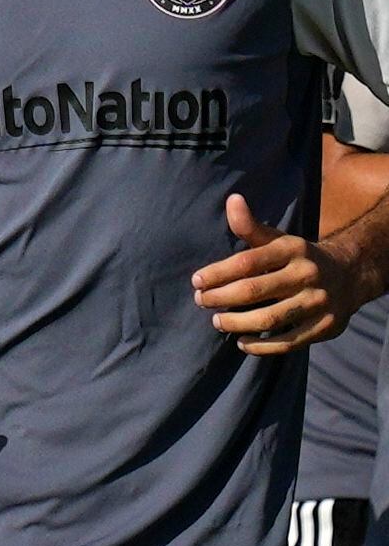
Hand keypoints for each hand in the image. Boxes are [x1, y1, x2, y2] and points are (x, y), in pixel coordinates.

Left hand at [192, 193, 370, 353]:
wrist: (349, 276)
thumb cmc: (297, 259)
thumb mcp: (278, 240)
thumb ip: (251, 226)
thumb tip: (232, 199)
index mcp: (292, 250)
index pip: (246, 262)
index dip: (217, 273)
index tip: (196, 281)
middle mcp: (306, 274)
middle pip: (253, 291)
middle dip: (220, 298)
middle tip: (201, 301)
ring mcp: (318, 302)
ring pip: (268, 319)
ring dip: (236, 323)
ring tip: (217, 322)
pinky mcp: (325, 326)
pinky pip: (288, 342)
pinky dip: (261, 346)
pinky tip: (241, 342)